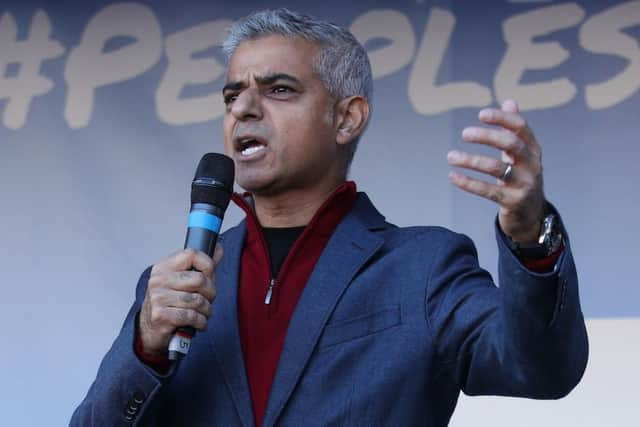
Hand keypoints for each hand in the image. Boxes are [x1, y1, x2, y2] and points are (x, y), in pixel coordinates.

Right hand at [138, 245, 222, 357]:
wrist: (149, 330)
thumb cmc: (169, 304)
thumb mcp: (182, 281)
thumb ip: (201, 266)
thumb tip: (218, 248)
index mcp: (164, 267)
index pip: (192, 254)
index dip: (208, 264)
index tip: (210, 275)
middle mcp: (158, 280)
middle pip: (200, 279)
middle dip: (211, 292)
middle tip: (208, 299)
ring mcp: (157, 298)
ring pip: (198, 300)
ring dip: (207, 310)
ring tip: (203, 313)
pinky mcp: (160, 316)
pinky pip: (192, 316)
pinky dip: (201, 322)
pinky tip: (198, 322)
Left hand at [447, 99, 544, 242]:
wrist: (531, 216)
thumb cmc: (521, 178)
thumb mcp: (520, 155)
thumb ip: (514, 130)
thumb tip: (509, 101)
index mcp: (533, 150)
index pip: (521, 127)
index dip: (502, 118)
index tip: (481, 114)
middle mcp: (532, 165)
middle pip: (511, 144)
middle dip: (487, 136)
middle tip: (464, 134)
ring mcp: (524, 184)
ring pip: (496, 168)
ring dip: (470, 160)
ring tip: (450, 156)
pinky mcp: (513, 202)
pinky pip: (488, 190)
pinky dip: (468, 182)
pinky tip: (452, 176)